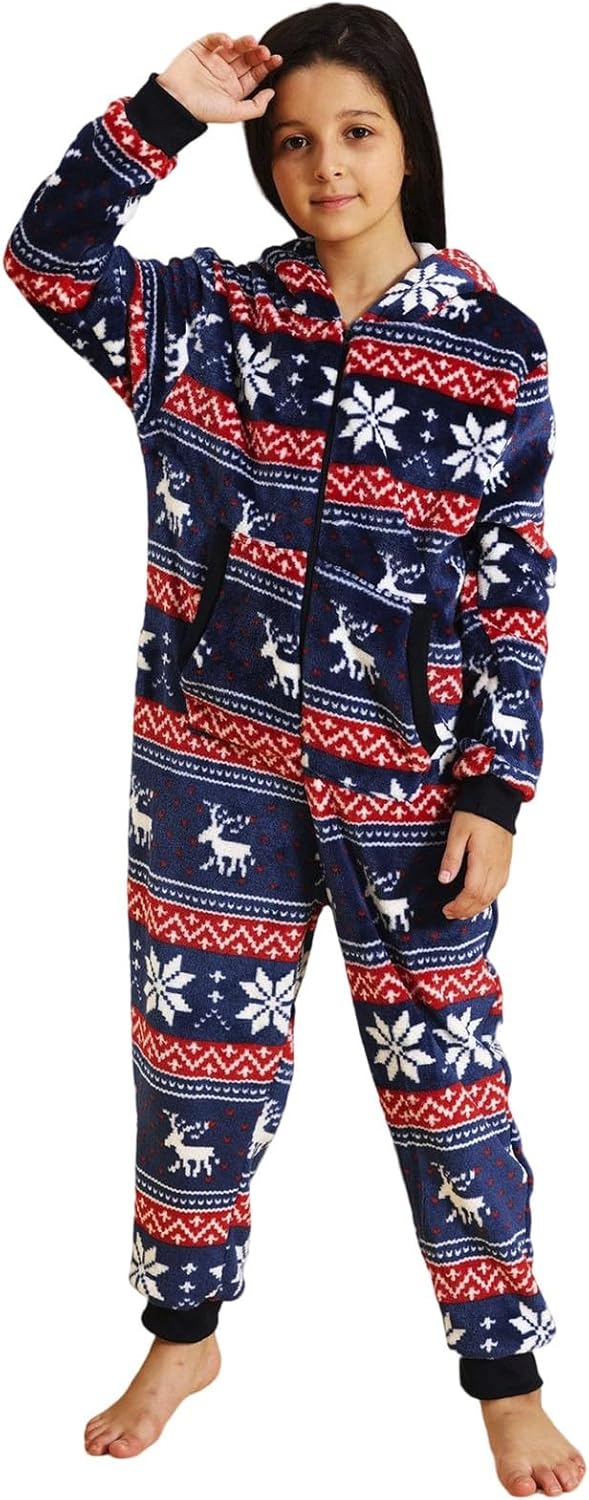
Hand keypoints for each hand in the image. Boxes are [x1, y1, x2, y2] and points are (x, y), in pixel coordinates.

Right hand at [156, 32, 282, 124]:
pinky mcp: (200, 49)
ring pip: (233, 47)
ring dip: (244, 42)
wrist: (176, 103)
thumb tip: (272, 93)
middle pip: (247, 58)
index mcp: (235, 88)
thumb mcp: (234, 113)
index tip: (276, 59)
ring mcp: (213, 60)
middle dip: (257, 53)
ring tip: (251, 42)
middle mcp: (226, 73)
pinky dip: (222, 37)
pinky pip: (214, 39)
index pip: (255, 73)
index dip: (266, 65)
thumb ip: (256, 107)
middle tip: (264, 51)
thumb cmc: (202, 110)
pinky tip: (228, 43)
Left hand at [437, 811, 512, 919]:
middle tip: (450, 914)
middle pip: (483, 899)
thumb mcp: (457, 832)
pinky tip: (479, 900)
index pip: (472, 893)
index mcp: (483, 861)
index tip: (446, 910)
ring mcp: (503, 866)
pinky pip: (499, 888)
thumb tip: (444, 880)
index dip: (459, 906)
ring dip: (477, 907)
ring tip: (462, 911)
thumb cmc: (476, 813)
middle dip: (466, 910)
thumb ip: (451, 858)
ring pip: (492, 896)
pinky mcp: (506, 863)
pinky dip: (488, 899)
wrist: (497, 800)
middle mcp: (496, 867)